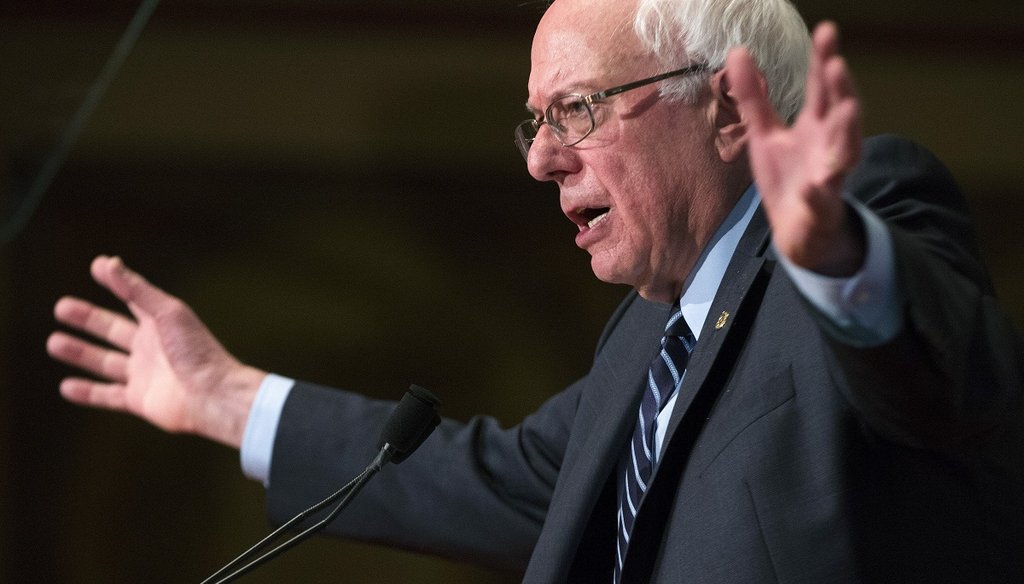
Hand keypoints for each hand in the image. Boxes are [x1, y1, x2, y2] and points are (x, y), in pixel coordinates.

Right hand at [47, 255, 265, 448]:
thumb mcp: (167, 313)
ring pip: (105, 362)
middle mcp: (150, 347)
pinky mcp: (140, 400)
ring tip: (53, 342)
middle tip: (61, 307)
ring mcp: (144, 374)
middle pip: (112, 329)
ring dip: (80, 353)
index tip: (96, 266)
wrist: (213, 395)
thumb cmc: (196, 350)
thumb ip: (136, 290)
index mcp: (160, 323)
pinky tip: (66, 387)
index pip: (133, 298)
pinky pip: (108, 396)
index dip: (116, 283)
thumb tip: (108, 262)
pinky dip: (87, 393)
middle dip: (87, 319)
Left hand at [727, 21, 863, 275]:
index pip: (821, 86)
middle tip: (837, 64)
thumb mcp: (765, 133)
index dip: (824, 59)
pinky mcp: (819, 206)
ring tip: (846, 110)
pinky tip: (814, 185)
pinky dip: (817, 193)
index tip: (826, 30)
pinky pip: (820, 199)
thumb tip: (738, 52)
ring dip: (847, 131)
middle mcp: (829, 144)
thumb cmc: (787, 176)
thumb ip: (753, 97)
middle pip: (840, 112)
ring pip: (845, 152)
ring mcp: (828, 175)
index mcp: (816, 124)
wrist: (797, 230)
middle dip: (841, 89)